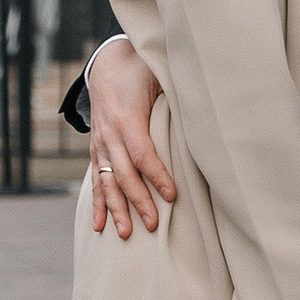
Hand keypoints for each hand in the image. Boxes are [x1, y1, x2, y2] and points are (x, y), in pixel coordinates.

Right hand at [85, 39, 175, 238]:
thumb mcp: (157, 76)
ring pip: (107, 183)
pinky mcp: (96, 151)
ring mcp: (100, 145)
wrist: (105, 65)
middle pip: (124, 175)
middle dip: (139, 201)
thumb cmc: (139, 71)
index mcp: (126, 118)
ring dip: (116, 210)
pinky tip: (100, 226)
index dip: (157, 176)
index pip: (142, 153)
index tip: (172, 195)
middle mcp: (109, 135)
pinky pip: (96, 181)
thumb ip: (174, 94)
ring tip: (126, 234)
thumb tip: (204, 108)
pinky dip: (98, 204)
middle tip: (153, 224)